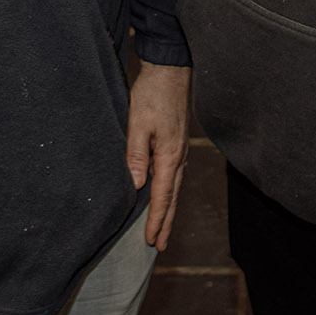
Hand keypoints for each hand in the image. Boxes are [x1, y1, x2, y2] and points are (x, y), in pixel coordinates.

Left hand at [125, 59, 190, 249]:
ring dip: (169, 210)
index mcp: (169, 155)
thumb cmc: (152, 93)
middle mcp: (179, 156)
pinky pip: (174, 175)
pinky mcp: (177, 141)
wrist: (171, 68)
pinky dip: (169, 192)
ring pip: (174, 187)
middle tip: (159, 246)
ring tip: (163, 228)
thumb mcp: (137, 123)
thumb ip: (135, 155)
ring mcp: (180, 149)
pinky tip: (164, 195)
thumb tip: (135, 187)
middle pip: (172, 197)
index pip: (162, 196)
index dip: (156, 220)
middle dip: (166, 222)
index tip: (151, 241)